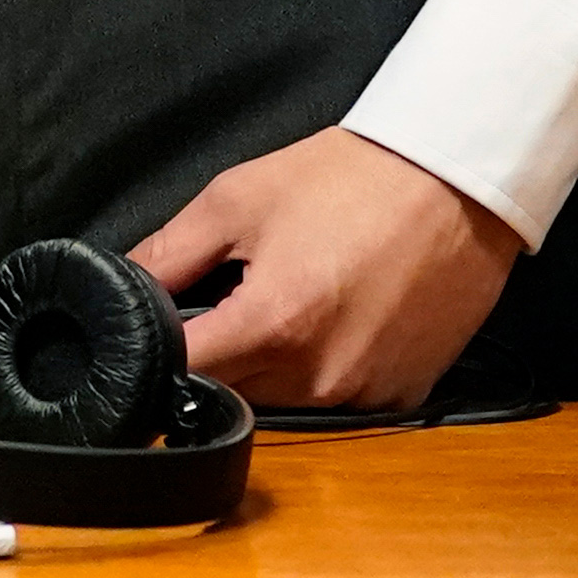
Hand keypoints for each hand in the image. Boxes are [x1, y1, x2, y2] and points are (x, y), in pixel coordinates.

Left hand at [132, 126, 519, 412]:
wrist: (459, 177)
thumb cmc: (356, 178)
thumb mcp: (240, 198)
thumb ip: (167, 253)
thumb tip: (118, 286)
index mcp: (274, 324)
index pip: (183, 372)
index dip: (158, 351)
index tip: (160, 329)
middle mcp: (321, 374)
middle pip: (233, 390)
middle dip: (224, 347)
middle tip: (245, 288)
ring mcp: (366, 391)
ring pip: (285, 399)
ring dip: (276, 360)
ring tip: (303, 291)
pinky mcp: (403, 393)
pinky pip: (341, 396)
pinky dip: (329, 365)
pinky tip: (345, 312)